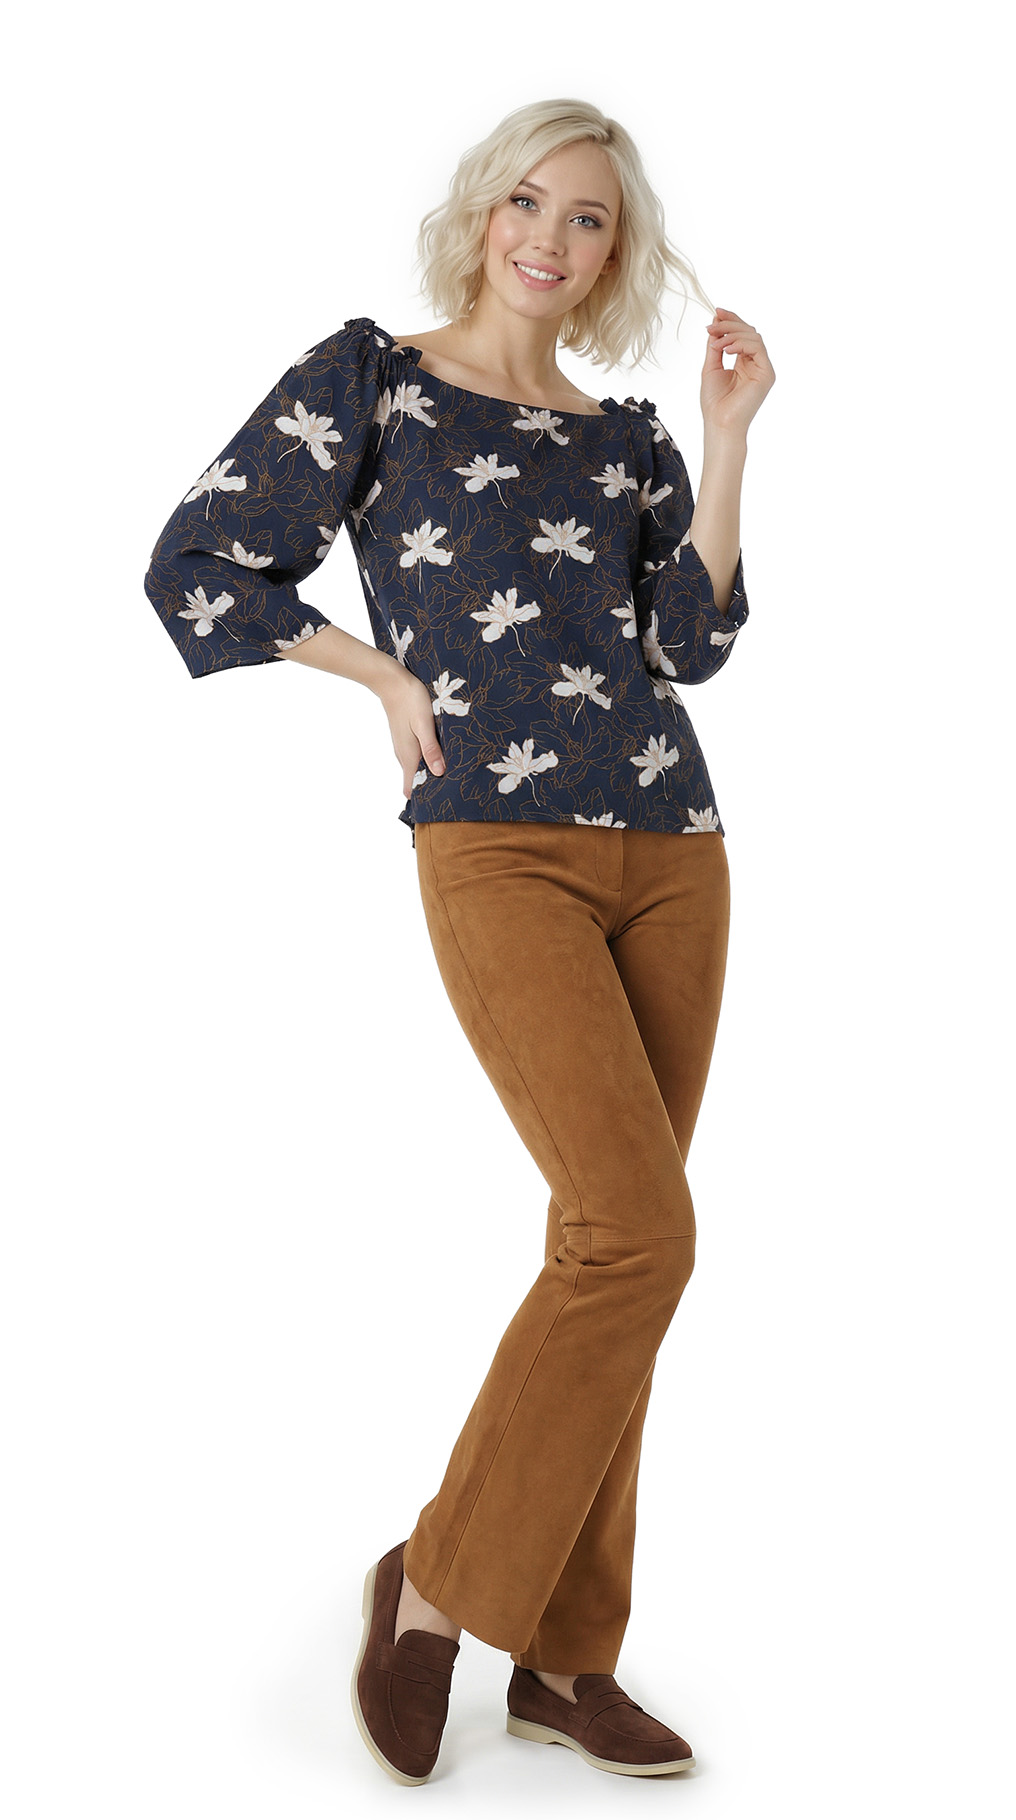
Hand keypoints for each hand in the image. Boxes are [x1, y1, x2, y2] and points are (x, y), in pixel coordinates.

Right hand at [377, 665, 445, 799]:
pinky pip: (416, 757)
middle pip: (414, 781)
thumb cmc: (411, 701)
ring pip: (416, 769)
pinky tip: (440, 755)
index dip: (423, 798)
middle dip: (430, 787)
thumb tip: (439, 773)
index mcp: (409, 756)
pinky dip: (427, 761)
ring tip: (451, 774)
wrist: (392, 682)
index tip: (439, 802)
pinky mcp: (405, 739)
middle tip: (452, 789)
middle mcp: (403, 755)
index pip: (411, 788)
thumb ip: (431, 749)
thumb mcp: (424, 724)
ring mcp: (403, 747)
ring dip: (430, 773)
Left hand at [701, 308, 774, 437]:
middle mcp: (756, 363)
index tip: (716, 312)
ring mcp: (763, 368)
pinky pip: (757, 348)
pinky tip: (727, 349)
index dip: (730, 320)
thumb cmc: (715, 402)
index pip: (741, 334)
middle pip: (749, 331)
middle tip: (712, 325)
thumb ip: (716, 345)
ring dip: (732, 334)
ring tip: (716, 342)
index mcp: (744, 362)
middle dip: (729, 324)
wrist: (720, 424)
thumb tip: (716, 320)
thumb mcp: (711, 366)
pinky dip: (741, 343)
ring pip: (754, 337)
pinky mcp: (767, 374)